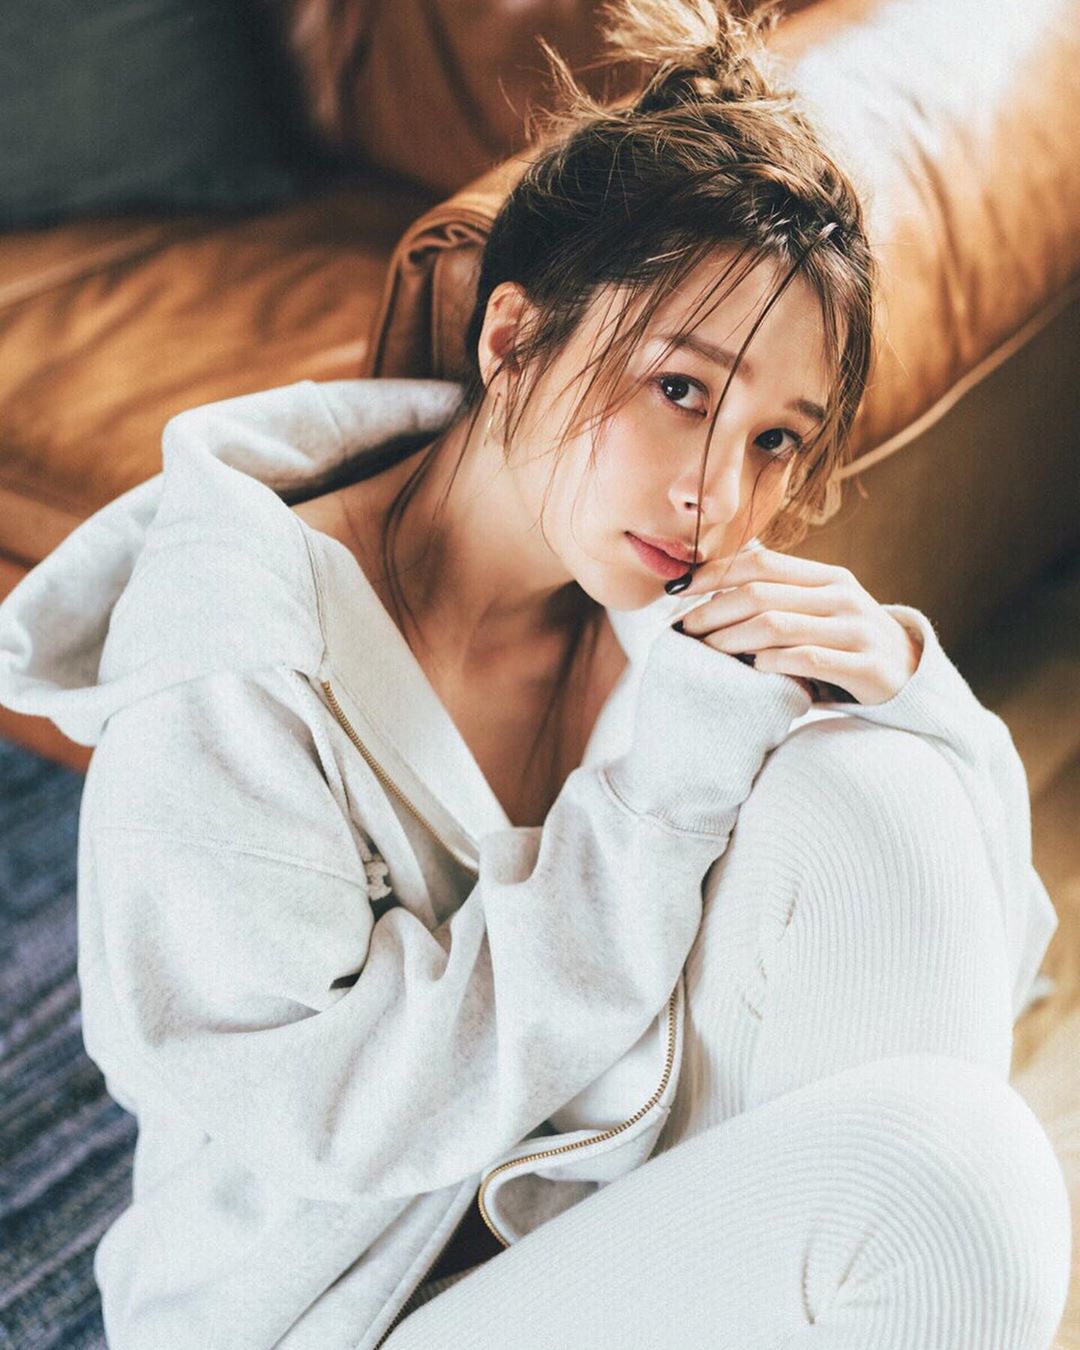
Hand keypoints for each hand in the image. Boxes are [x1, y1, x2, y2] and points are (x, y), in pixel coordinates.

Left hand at [673, 547, 923, 706]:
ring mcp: (856, 629)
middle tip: (682, 632)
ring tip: (705, 654)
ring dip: (731, 640)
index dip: (713, 574)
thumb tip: (710, 585)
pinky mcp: (865, 665)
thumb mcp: (817, 611)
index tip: (676, 592)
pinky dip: (771, 662)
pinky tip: (750, 670)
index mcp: (826, 577)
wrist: (908, 678)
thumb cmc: (844, 646)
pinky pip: (806, 658)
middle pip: (760, 594)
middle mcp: (842, 596)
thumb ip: (777, 596)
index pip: (758, 564)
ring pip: (777, 626)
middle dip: (712, 612)